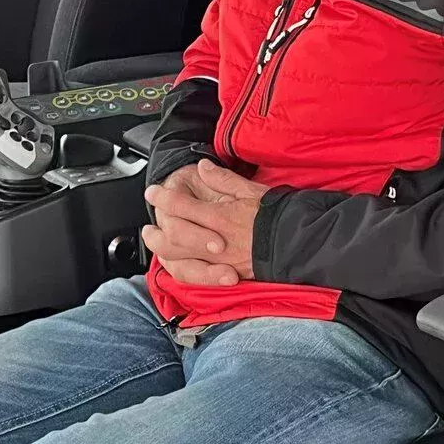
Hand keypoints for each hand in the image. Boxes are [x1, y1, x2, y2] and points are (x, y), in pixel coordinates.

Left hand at [143, 160, 269, 286]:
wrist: (296, 244)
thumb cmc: (275, 216)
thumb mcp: (251, 190)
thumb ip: (223, 179)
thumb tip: (202, 167)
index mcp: (221, 217)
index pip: (182, 206)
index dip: (163, 197)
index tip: (153, 191)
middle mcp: (216, 241)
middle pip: (174, 235)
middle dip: (156, 228)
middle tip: (146, 222)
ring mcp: (219, 262)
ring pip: (179, 258)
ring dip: (161, 248)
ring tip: (153, 240)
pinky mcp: (224, 276)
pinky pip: (194, 276)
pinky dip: (178, 268)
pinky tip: (172, 260)